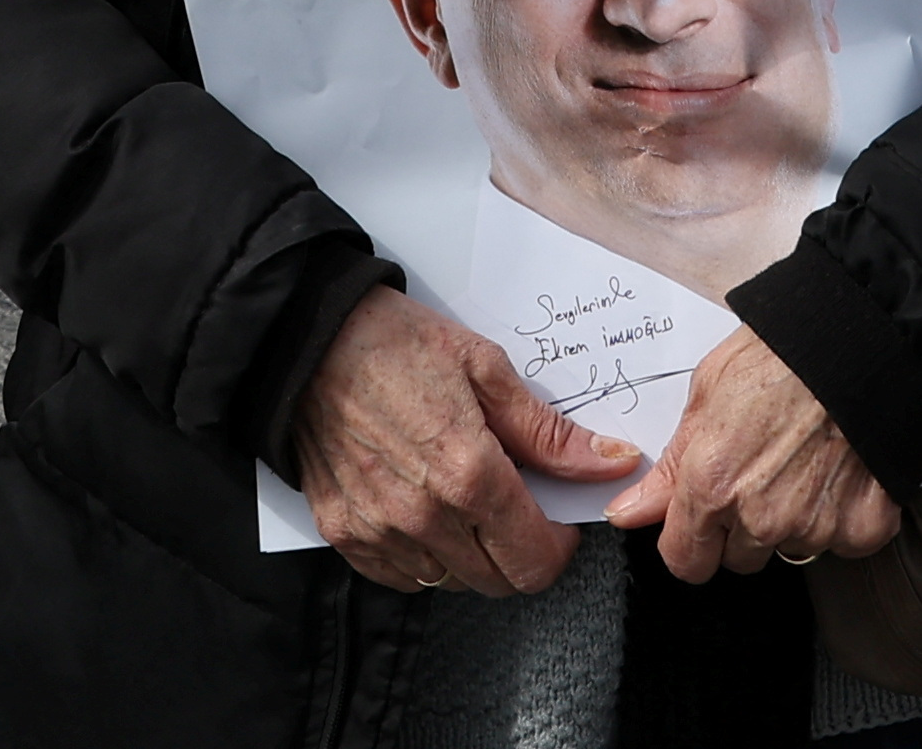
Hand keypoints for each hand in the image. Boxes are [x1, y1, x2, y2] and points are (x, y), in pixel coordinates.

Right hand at [286, 288, 640, 598]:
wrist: (307, 339)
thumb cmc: (398, 343)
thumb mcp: (485, 368)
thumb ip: (549, 433)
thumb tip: (614, 463)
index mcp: (469, 473)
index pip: (536, 562)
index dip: (559, 546)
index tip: (556, 517)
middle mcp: (424, 516)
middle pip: (499, 583)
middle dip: (520, 552)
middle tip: (513, 506)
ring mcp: (379, 530)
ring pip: (452, 582)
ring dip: (470, 554)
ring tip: (462, 500)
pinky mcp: (344, 533)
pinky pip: (402, 576)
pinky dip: (423, 557)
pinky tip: (422, 511)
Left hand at [606, 325, 900, 587]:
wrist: (858, 342)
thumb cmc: (781, 354)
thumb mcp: (706, 394)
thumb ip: (671, 468)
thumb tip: (630, 510)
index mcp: (712, 485)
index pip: (685, 562)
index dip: (690, 543)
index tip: (700, 526)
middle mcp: (761, 518)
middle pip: (740, 559)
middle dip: (744, 528)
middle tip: (762, 472)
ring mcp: (815, 527)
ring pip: (791, 548)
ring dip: (794, 519)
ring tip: (806, 460)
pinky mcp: (863, 528)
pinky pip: (843, 543)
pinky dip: (842, 516)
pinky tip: (840, 472)